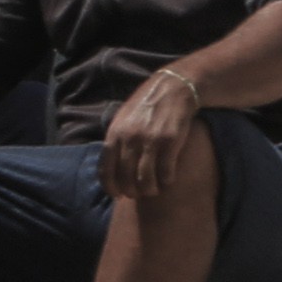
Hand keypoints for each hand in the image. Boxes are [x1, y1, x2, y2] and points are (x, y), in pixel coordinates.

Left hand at [101, 67, 201, 204]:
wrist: (175, 86)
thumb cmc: (147, 105)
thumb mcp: (124, 118)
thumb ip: (116, 140)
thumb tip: (110, 167)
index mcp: (115, 133)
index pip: (106, 170)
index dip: (110, 187)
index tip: (117, 194)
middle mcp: (130, 138)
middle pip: (126, 179)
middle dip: (132, 191)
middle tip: (138, 193)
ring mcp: (150, 140)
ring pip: (145, 180)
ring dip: (149, 190)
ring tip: (154, 189)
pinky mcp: (170, 141)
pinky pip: (165, 172)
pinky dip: (166, 181)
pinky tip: (168, 179)